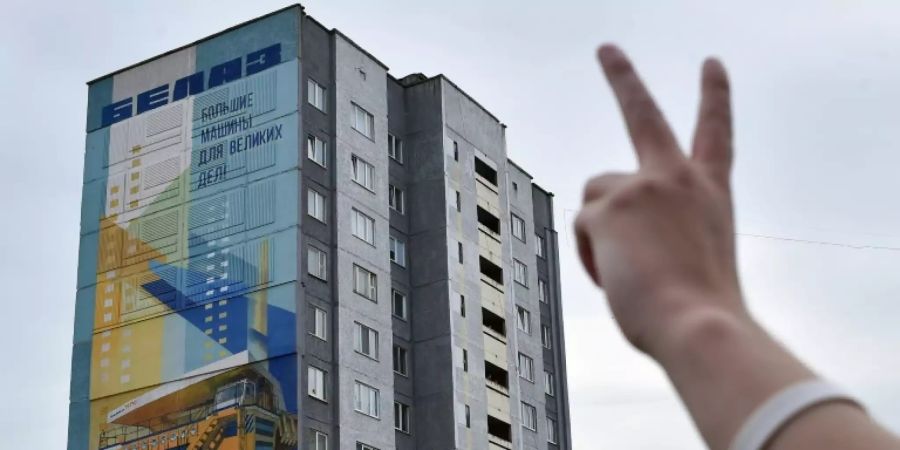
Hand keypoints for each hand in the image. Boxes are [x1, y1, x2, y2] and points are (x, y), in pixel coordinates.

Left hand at [575, 44, 745, 356]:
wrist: (702, 325)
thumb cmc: (703, 308)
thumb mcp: (697, 260)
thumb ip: (664, 233)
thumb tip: (616, 240)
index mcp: (711, 191)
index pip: (714, 132)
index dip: (714, 96)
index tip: (711, 64)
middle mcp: (677, 177)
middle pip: (642, 113)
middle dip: (624, 76)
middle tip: (607, 49)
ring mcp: (642, 185)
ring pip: (596, 195)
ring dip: (600, 232)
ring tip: (629, 270)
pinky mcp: (608, 205)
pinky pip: (583, 227)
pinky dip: (592, 256)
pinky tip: (616, 276)